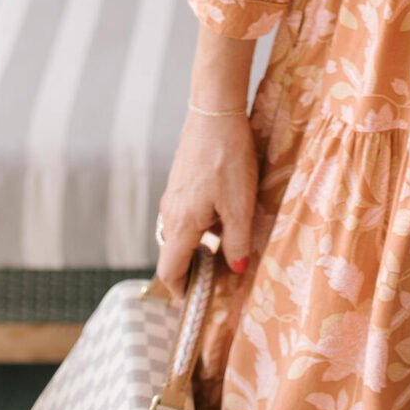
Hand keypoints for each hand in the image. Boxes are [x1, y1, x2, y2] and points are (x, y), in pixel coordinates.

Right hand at [155, 106, 258, 295]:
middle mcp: (170, 212)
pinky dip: (203, 221)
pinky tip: (228, 208)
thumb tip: (235, 270)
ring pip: (183, 230)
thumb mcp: (240, 205)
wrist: (214, 111)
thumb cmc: (227, 158)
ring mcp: (173, 194)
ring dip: (202, 242)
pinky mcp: (181, 179)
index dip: (180, 289)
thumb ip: (237, 242)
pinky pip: (187, 211)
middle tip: (222, 273)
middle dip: (195, 267)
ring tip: (232, 240)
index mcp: (180, 225)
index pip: (169, 270)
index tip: (197, 299)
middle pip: (175, 252)